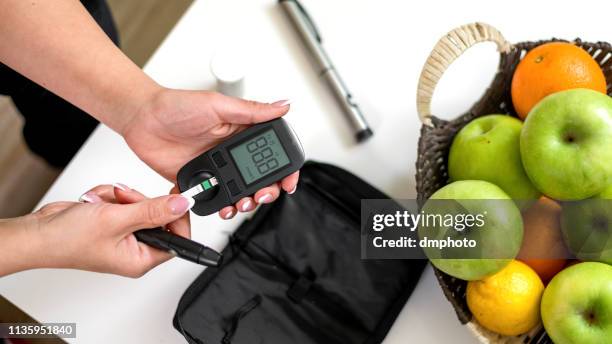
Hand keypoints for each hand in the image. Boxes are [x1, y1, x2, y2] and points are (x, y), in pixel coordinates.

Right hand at [2, 184, 191, 276]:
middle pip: (158, 215)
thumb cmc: (68, 240)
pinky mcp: (113, 222)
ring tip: (102, 204)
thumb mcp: (117, 220)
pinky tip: (94, 203)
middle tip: (122, 201)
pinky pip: (124, 201)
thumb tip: (182, 205)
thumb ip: (152, 211)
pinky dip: (109, 197)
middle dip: (138, 201)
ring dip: (120, 198)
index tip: (176, 197)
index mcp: (141, 259)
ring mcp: (124, 234)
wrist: (38, 232)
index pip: (177, 237)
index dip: (178, 216)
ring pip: (139, 203)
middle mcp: (135, 249)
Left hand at [121, 88, 298, 219]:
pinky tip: (220, 206)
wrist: (141, 118)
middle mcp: (231, 152)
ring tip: (239, 204)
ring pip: (240, 192)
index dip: (284, 169)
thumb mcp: (218, 104)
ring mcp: (216, 168)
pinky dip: (219, 207)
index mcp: (242, 132)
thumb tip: (283, 106)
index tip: (287, 182)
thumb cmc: (176, 105)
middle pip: (260, 179)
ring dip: (244, 202)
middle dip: (266, 192)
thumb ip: (251, 111)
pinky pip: (214, 199)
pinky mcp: (199, 181)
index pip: (271, 154)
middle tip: (260, 195)